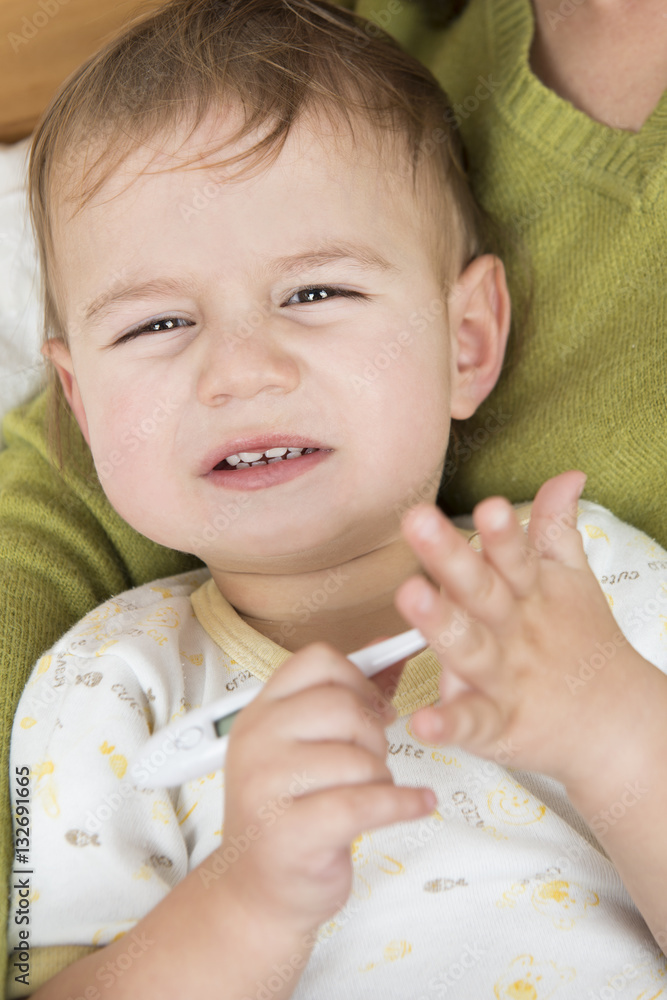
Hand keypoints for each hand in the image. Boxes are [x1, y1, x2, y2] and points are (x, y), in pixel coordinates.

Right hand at [220, 642, 434, 936]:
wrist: (258, 891)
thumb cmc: (290, 812)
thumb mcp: (307, 745)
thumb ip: (347, 695)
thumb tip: (390, 647)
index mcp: (260, 712)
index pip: (318, 661)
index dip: (359, 679)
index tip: (375, 707)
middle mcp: (257, 742)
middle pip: (344, 706)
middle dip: (374, 736)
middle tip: (369, 761)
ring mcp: (267, 786)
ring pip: (358, 758)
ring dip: (381, 777)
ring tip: (368, 794)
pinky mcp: (292, 831)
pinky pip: (366, 802)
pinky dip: (403, 803)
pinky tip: (416, 804)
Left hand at [394, 471, 647, 798]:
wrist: (614, 723)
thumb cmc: (579, 642)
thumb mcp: (572, 580)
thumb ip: (557, 528)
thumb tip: (567, 476)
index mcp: (528, 593)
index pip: (514, 556)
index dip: (501, 534)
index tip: (489, 506)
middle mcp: (513, 631)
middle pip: (481, 591)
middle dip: (451, 558)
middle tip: (419, 523)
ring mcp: (505, 679)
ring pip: (469, 649)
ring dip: (440, 623)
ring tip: (409, 595)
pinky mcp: (496, 725)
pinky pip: (470, 723)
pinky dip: (449, 724)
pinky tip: (423, 720)